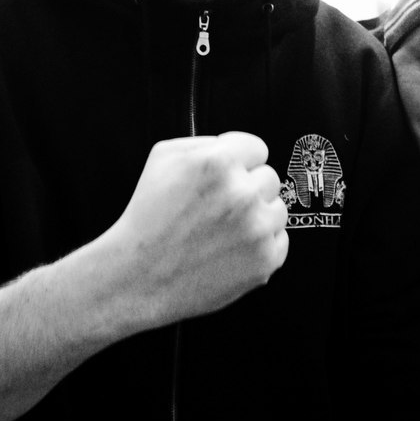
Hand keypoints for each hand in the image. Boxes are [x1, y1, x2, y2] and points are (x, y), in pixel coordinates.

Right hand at [98, 131, 289, 328]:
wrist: (139, 277)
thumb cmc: (148, 220)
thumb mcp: (162, 159)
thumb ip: (204, 142)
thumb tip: (233, 144)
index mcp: (218, 163)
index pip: (257, 148)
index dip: (241, 162)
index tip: (231, 175)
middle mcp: (242, 193)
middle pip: (270, 178)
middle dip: (248, 189)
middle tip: (219, 207)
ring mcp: (257, 228)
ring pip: (277, 209)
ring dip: (258, 217)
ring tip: (223, 230)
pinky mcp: (266, 258)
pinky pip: (280, 240)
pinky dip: (261, 245)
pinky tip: (231, 249)